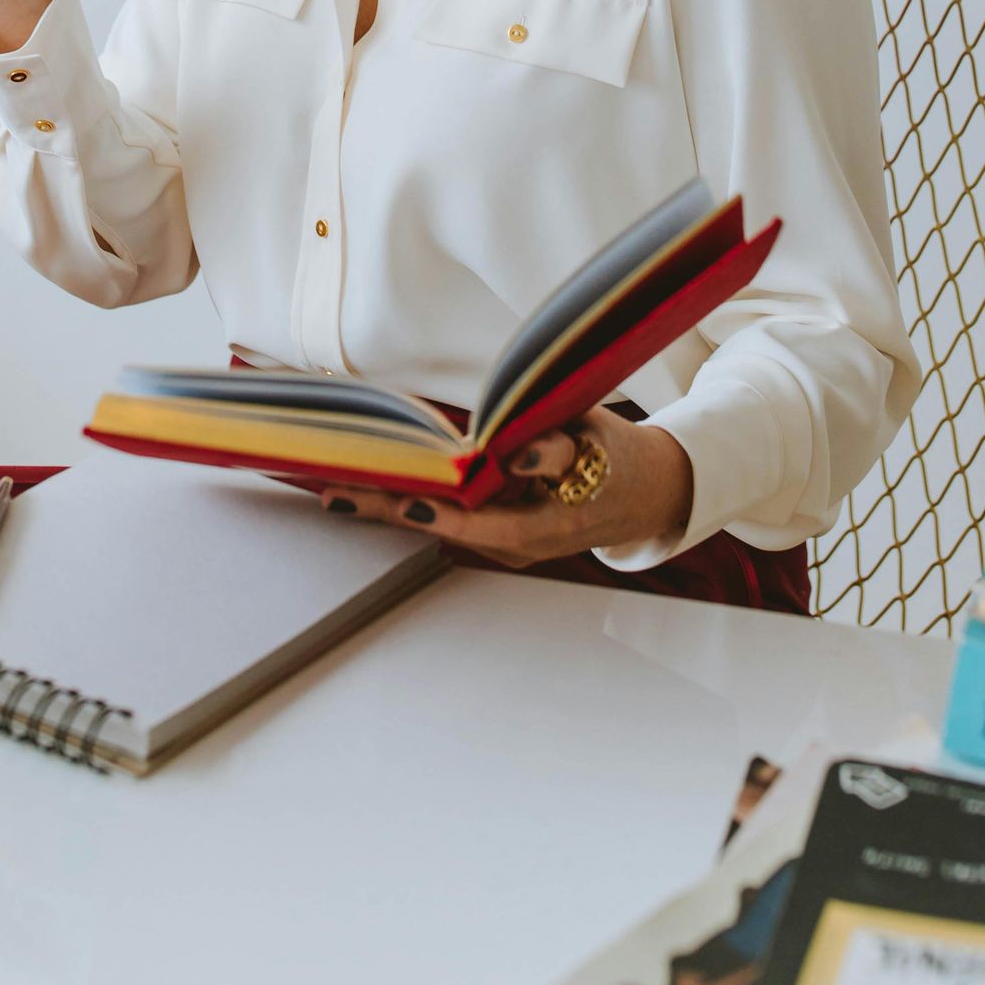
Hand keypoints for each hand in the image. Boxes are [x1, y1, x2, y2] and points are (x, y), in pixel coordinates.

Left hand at [321, 410, 693, 566]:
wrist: (647, 495)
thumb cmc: (618, 457)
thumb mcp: (598, 439)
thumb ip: (554, 444)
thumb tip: (511, 453)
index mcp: (549, 523)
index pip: (487, 520)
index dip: (439, 511)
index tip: (403, 499)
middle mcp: (523, 545)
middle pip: (450, 526)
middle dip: (393, 509)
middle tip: (338, 494)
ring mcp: (511, 546)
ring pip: (445, 526)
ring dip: (393, 508)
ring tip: (339, 492)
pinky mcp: (502, 538)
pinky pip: (453, 520)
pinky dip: (416, 503)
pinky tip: (377, 489)